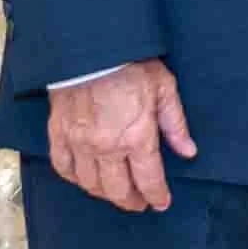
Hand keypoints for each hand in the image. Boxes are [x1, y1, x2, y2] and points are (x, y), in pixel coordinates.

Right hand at [47, 60, 197, 211]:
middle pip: (118, 190)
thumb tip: (188, 151)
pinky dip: (73, 178)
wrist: (89, 45)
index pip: (148, 180)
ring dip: (104, 193)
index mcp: (136, 138)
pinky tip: (82, 177)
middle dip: (131, 201)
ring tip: (114, 191)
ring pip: (90, 184)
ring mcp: (79, 143)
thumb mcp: (164, 88)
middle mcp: (106, 147)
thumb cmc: (130, 63)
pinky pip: (63, 166)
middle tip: (139, 203)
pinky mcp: (59, 133)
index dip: (156, 196)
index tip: (160, 203)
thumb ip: (175, 124)